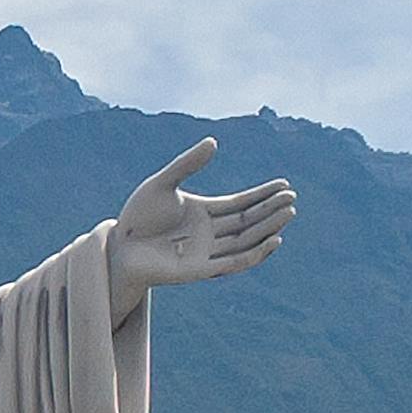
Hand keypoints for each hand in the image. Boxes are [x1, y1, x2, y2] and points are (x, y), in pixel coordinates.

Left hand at [109, 136, 294, 293]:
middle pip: (248, 221)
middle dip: (271, 210)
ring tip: (289, 213)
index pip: (241, 204)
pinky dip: (256, 253)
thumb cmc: (137, 217)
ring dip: (269, 228)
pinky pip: (235, 263)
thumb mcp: (163, 184)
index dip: (263, 195)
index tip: (285, 185)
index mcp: (204, 213)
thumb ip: (187, 164)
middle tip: (293, 197)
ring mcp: (208, 252)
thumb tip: (213, 142)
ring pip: (246, 240)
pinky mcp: (202, 270)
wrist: (118, 247)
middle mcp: (210, 233)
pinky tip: (273, 240)